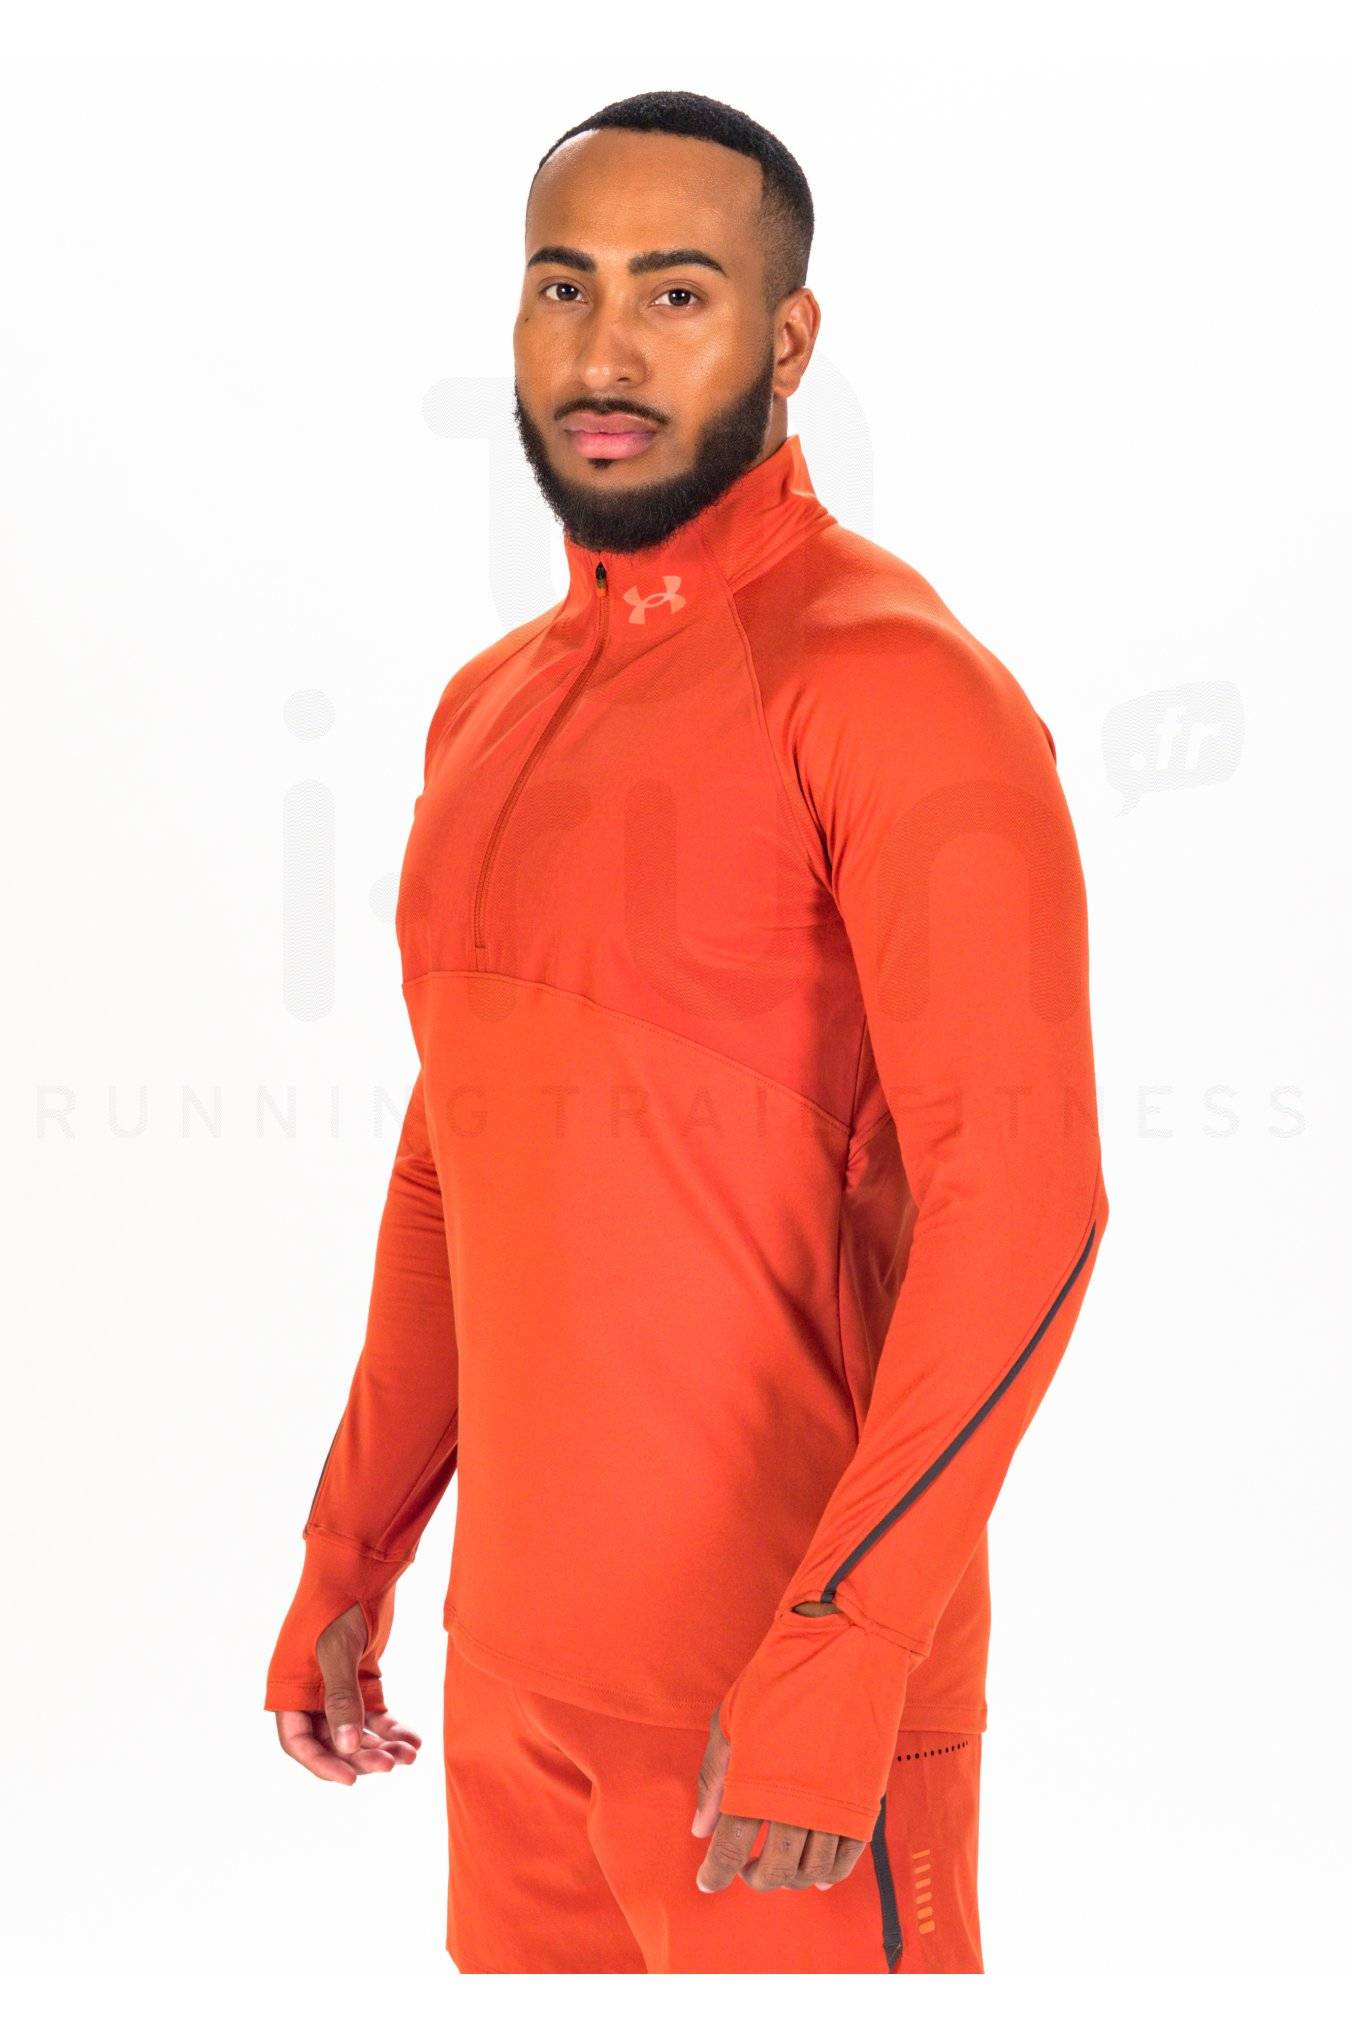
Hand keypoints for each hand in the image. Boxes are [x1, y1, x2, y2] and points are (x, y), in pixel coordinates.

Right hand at [273, 1603, 421, 1783]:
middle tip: (390, 1765)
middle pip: (331, 1741)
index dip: (322, 1764)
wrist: (361, 1567)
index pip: (299, 1741)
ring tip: (409, 1755)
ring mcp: (336, 1686)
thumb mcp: (337, 1652)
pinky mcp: (361, 1678)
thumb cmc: (338, 1604)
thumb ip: (342, 1699)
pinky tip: (412, 1739)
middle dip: (360, 1756)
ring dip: (380, 1745)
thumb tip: (347, 1748)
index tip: (351, 1779)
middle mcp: (309, 1692)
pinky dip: (391, 1727)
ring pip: (356, 1730)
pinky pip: (373, 1713)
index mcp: (289, 1687)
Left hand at [692, 1604, 867, 1893]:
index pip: (731, 1850)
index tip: (707, 1882)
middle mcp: (798, 1804)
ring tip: (779, 1868)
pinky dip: (831, 1872)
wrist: (843, 1649)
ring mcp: (836, 1805)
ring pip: (812, 1870)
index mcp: (757, 1784)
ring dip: (792, 1878)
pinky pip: (848, 1856)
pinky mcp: (865, 1800)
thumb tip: (700, 1828)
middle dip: (756, 1878)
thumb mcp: (731, 1721)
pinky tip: (818, 1873)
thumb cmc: (779, 1678)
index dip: (717, 1873)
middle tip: (745, 1870)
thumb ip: (713, 1779)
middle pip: (775, 1869)